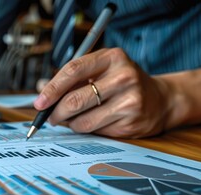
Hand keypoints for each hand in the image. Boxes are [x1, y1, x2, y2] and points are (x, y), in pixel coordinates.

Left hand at [34, 48, 171, 137]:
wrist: (161, 100)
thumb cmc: (122, 82)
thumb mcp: (101, 70)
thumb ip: (73, 78)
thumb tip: (41, 91)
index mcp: (112, 57)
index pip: (73, 70)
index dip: (52, 88)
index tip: (39, 102)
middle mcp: (123, 77)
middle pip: (75, 100)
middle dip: (56, 112)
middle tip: (50, 116)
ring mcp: (130, 101)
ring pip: (83, 121)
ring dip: (70, 123)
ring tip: (73, 119)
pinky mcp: (131, 123)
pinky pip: (95, 132)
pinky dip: (86, 129)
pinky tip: (93, 122)